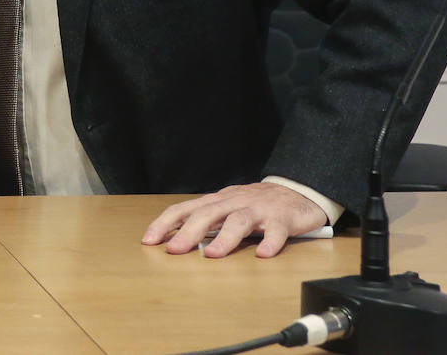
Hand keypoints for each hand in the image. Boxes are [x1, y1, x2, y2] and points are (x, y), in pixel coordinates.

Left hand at [142, 182, 327, 257]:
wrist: (297, 191)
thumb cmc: (256, 203)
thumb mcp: (226, 207)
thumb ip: (205, 220)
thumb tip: (174, 237)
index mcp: (217, 201)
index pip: (185, 209)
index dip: (165, 223)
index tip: (149, 240)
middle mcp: (234, 202)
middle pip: (208, 214)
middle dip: (188, 232)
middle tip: (174, 250)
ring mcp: (258, 209)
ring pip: (239, 221)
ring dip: (224, 238)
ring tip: (212, 254)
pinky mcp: (283, 219)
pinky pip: (276, 231)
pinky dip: (270, 242)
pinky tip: (263, 255)